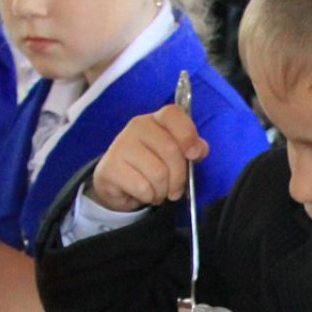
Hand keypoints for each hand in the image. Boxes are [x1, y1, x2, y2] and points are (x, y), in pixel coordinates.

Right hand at [89, 105, 205, 211]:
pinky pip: (143, 187)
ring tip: (158, 192)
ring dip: (163, 191)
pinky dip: (149, 197)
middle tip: (175, 189)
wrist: (118, 183)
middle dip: (179, 178)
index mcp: (157, 120)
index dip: (188, 134)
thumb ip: (191, 149)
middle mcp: (138, 126)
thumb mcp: (174, 156)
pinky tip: (145, 194)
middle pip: (171, 151)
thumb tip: (200, 149)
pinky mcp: (110, 167)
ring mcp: (121, 145)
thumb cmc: (151, 165)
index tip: (194, 155)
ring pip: (158, 173)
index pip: (173, 114)